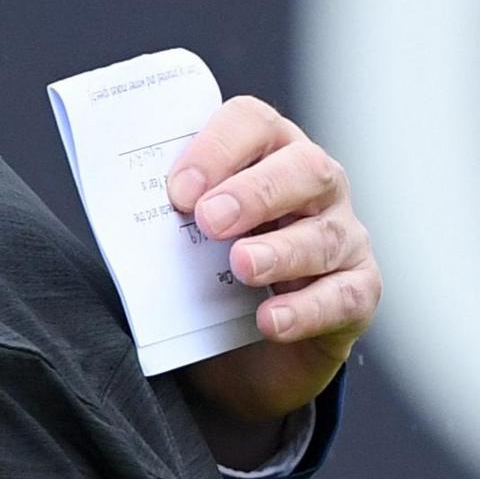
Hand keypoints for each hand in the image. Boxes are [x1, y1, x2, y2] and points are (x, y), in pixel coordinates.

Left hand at [163, 93, 378, 440]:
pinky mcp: (358, 291)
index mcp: (267, 154)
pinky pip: (345, 296)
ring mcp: (343, 237)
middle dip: (256, 191)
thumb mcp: (182, 242)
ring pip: (326, 235)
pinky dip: (307, 309)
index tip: (179, 190)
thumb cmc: (211, 276)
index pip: (253, 124)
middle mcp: (315, 187)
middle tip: (210, 219)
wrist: (245, 355)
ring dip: (282, 250)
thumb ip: (164, 221)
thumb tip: (121, 214)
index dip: (218, 148)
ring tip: (242, 266)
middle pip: (303, 169)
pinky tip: (271, 320)